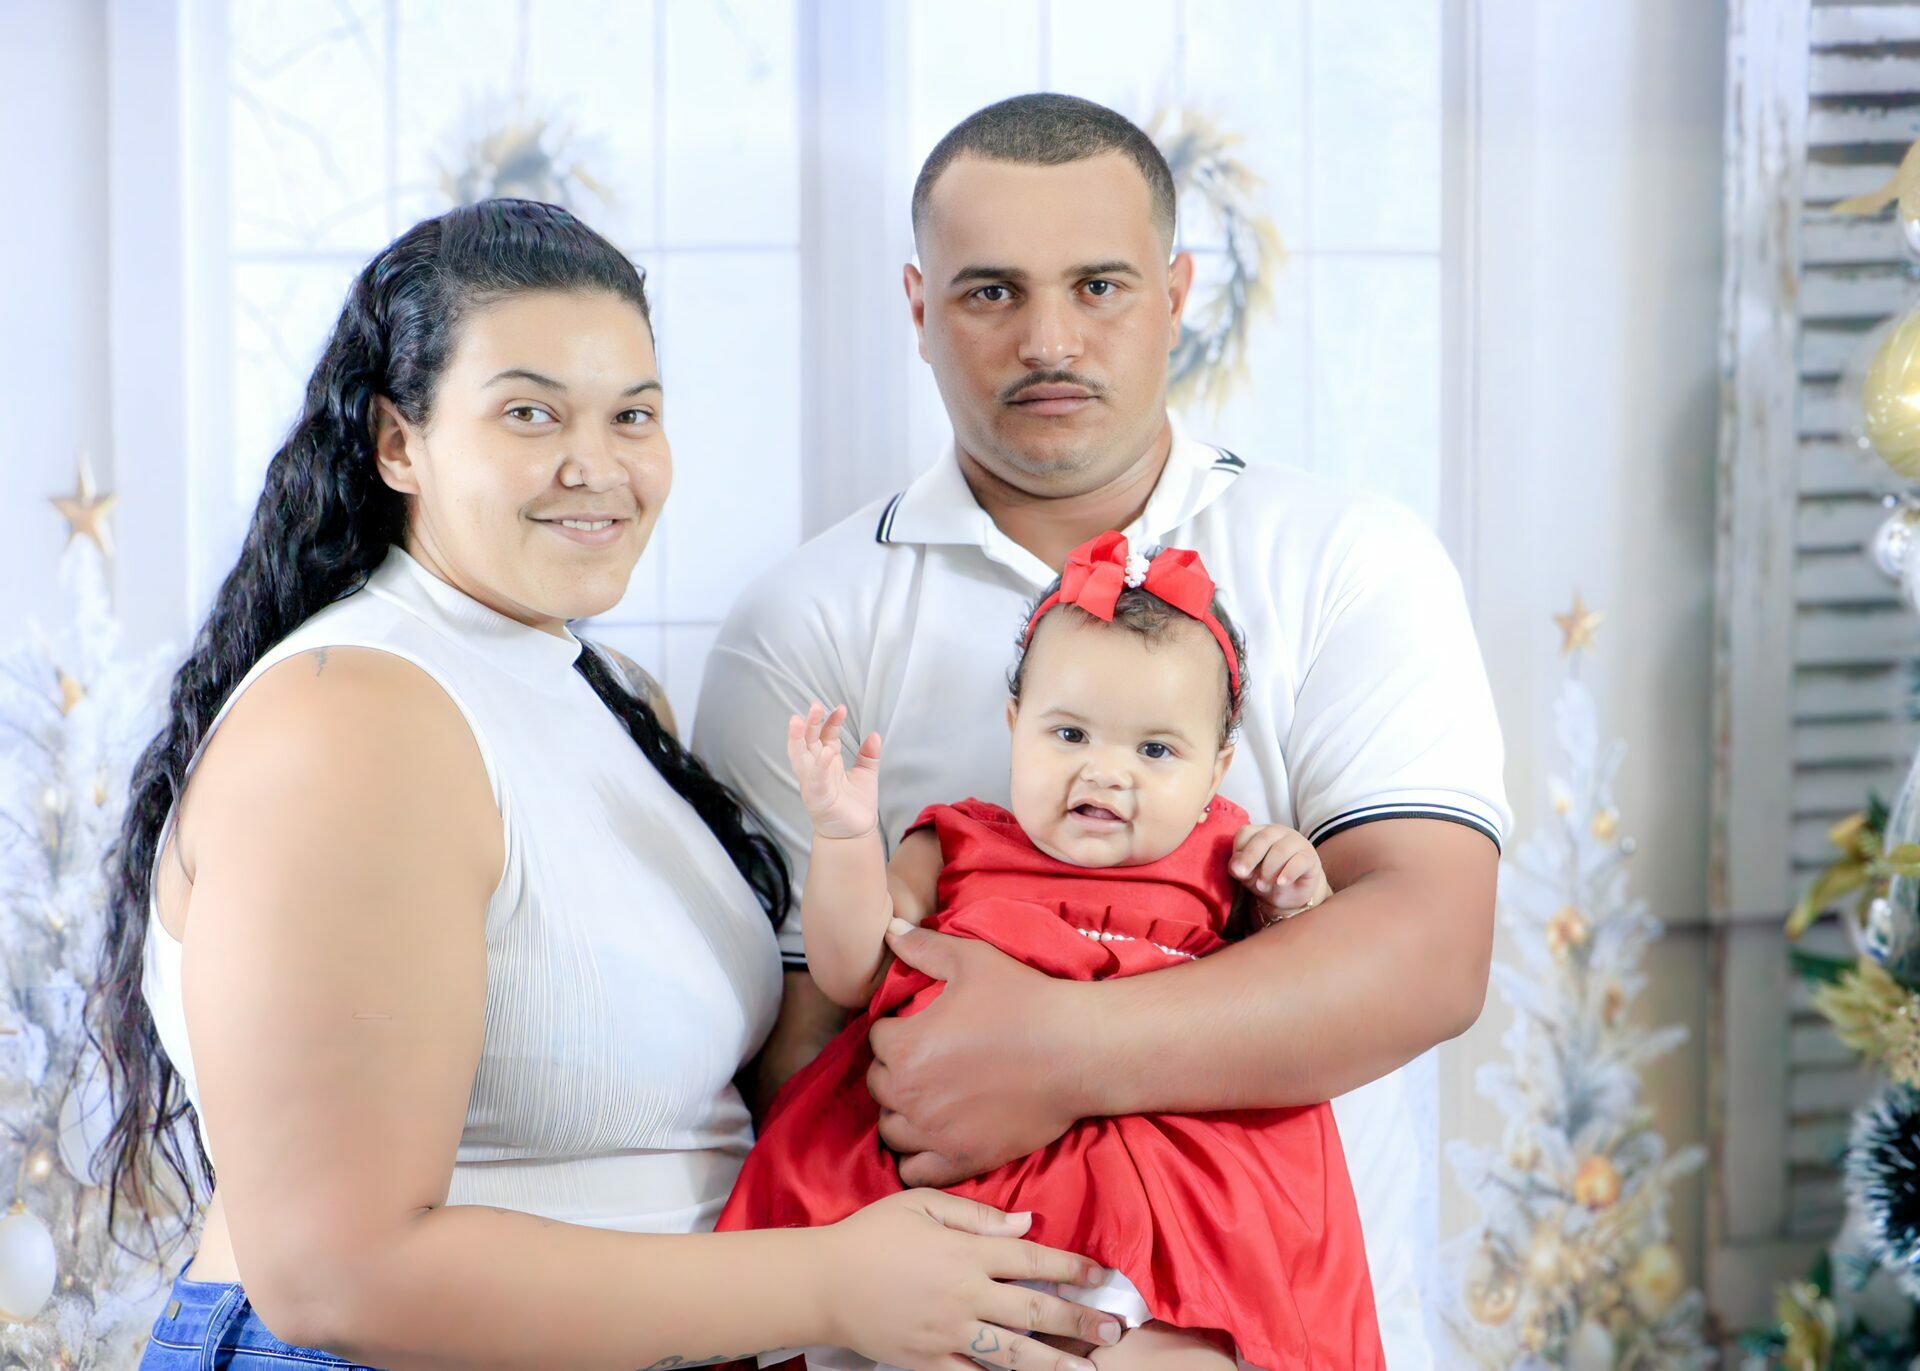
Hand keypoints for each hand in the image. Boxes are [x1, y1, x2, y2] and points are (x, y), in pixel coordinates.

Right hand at [787, 702, 881, 839]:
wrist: (856, 833)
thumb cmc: (856, 804)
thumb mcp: (866, 774)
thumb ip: (868, 755)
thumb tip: (875, 734)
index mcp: (827, 762)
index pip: (823, 736)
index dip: (830, 721)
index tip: (840, 708)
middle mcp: (816, 770)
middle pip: (806, 741)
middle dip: (808, 723)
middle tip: (814, 705)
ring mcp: (813, 783)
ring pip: (800, 757)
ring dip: (799, 738)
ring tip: (800, 720)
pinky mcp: (818, 798)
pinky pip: (816, 780)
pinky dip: (820, 766)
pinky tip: (827, 752)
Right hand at [818, 1189, 1120, 1370]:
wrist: (821, 1282)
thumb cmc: (871, 1234)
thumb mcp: (920, 1205)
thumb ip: (976, 1215)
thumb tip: (1026, 1222)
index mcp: (965, 1252)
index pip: (1033, 1258)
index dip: (1073, 1267)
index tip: (1102, 1276)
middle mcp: (964, 1294)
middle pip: (1034, 1310)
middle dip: (1079, 1321)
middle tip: (1113, 1330)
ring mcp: (947, 1334)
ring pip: (1014, 1354)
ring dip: (1055, 1363)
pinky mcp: (928, 1363)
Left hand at [867, 923, 1084, 1187]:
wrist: (1077, 1050)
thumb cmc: (1024, 1001)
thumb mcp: (971, 961)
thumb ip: (922, 947)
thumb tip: (888, 931)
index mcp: (905, 1046)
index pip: (876, 1038)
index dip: (896, 1028)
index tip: (920, 1026)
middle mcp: (910, 1093)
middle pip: (878, 1084)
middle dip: (896, 1069)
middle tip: (927, 1059)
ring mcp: (934, 1132)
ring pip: (891, 1129)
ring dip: (902, 1112)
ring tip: (928, 1097)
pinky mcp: (961, 1160)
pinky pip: (914, 1171)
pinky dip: (916, 1158)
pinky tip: (934, 1137)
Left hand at [1231, 823, 1330, 922]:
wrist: (1291, 894)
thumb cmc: (1267, 879)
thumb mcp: (1248, 875)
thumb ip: (1239, 869)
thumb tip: (1235, 867)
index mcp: (1260, 832)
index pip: (1246, 833)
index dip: (1239, 851)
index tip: (1237, 870)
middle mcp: (1278, 832)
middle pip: (1263, 838)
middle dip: (1251, 858)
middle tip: (1244, 875)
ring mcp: (1296, 842)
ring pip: (1281, 850)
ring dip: (1268, 870)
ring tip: (1262, 886)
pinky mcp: (1310, 857)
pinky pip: (1299, 861)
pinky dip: (1288, 872)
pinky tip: (1281, 883)